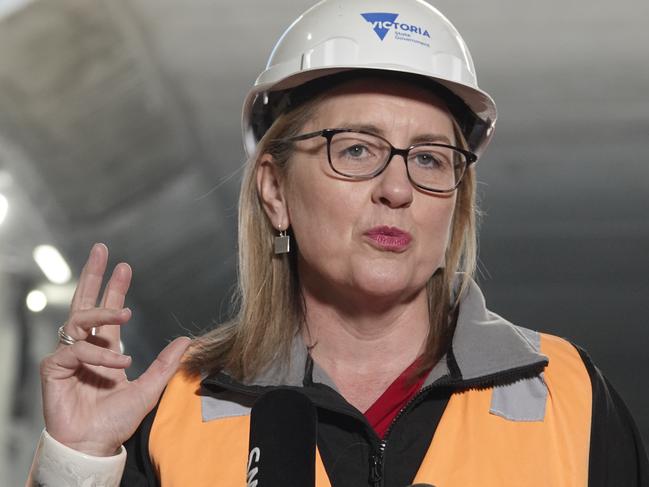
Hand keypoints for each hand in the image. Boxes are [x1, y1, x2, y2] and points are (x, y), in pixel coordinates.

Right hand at [39, 243, 190, 455]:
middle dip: (93, 275)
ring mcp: (68, 356)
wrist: (94, 445)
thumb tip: (187, 339)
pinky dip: (97, 356)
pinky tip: (115, 366)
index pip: (108, 312)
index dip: (114, 288)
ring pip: (79, 321)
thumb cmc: (116, 421)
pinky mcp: (53, 369)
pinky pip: (75, 350)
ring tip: (126, 314)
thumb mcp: (149, 389)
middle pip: (85, 303)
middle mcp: (86, 347)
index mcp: (106, 349)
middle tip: (103, 250)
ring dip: (103, 315)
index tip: (124, 266)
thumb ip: (165, 364)